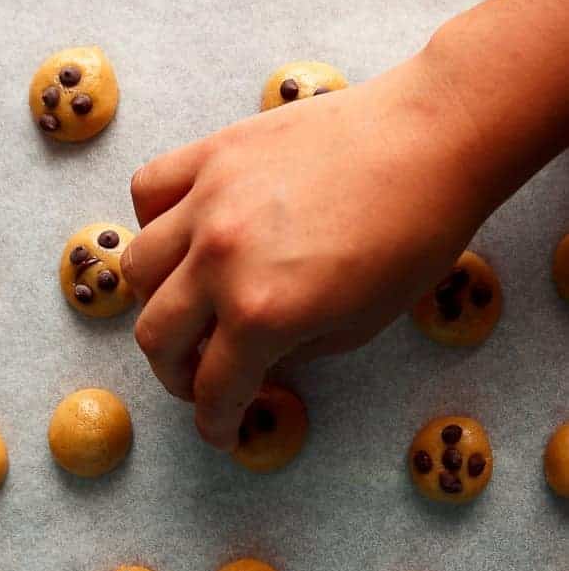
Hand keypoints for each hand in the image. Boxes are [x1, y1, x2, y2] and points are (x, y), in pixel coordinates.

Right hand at [121, 51, 486, 449]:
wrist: (433, 141)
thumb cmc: (416, 235)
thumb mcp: (361, 324)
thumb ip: (292, 351)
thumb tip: (256, 360)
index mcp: (263, 313)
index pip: (214, 389)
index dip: (215, 423)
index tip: (219, 429)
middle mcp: (221, 260)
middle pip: (157, 336)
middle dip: (176, 373)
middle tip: (200, 376)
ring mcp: (209, 200)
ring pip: (137, 268)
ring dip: (156, 300)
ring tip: (186, 302)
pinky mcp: (212, 152)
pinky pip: (150, 189)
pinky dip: (155, 221)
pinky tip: (183, 231)